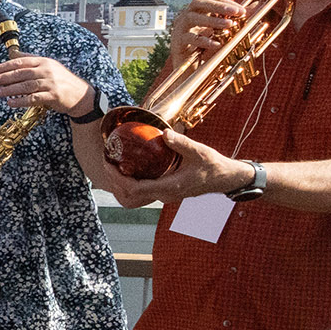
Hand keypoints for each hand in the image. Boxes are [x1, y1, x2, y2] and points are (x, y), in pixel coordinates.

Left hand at [0, 53, 95, 114]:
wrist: (80, 95)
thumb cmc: (62, 81)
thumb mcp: (49, 66)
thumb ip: (31, 60)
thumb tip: (14, 54)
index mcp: (43, 61)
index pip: (20, 62)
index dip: (4, 66)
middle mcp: (46, 71)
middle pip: (20, 74)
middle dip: (1, 78)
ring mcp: (50, 83)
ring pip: (24, 86)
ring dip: (7, 90)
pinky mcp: (53, 96)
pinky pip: (33, 99)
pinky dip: (20, 101)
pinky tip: (9, 103)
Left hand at [100, 126, 255, 207]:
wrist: (226, 179)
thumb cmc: (214, 165)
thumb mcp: (199, 151)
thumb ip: (181, 143)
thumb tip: (164, 133)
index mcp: (171, 187)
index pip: (136, 188)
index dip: (118, 178)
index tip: (108, 164)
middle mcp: (165, 195)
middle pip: (131, 194)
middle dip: (114, 180)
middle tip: (105, 162)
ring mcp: (165, 196)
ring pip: (135, 196)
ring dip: (121, 183)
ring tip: (111, 165)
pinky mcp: (166, 193)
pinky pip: (143, 192)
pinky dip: (131, 183)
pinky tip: (127, 168)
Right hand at [169, 0, 247, 72]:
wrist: (190, 70)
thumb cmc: (207, 48)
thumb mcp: (223, 32)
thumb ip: (237, 18)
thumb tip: (256, 5)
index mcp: (199, 11)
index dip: (226, 2)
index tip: (241, 11)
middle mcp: (187, 16)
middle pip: (198, 2)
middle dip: (218, 6)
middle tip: (236, 12)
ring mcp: (180, 28)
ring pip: (192, 18)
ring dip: (212, 20)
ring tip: (230, 25)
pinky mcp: (178, 42)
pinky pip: (190, 38)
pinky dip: (204, 40)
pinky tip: (217, 44)